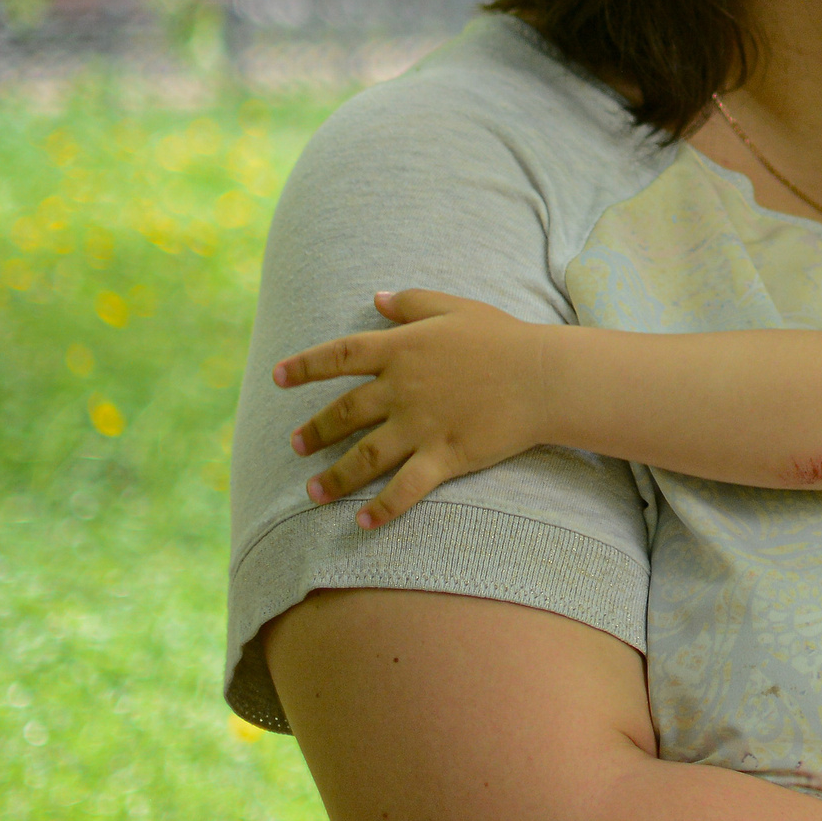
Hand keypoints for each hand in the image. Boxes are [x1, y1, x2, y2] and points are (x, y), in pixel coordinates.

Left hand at [274, 290, 553, 528]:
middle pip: (344, 413)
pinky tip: (363, 523)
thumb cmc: (503, 338)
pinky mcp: (444, 456)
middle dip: (315, 431)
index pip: (340, 356)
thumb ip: (411, 303)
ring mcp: (421, 426)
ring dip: (334, 477)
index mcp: (402, 349)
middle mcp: (403, 389)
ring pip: (364, 456)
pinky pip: (405, 488)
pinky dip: (382, 508)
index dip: (304, 366)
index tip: (277, 377)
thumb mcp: (456, 308)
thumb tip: (375, 298)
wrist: (544, 376)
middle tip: (295, 445)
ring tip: (312, 492)